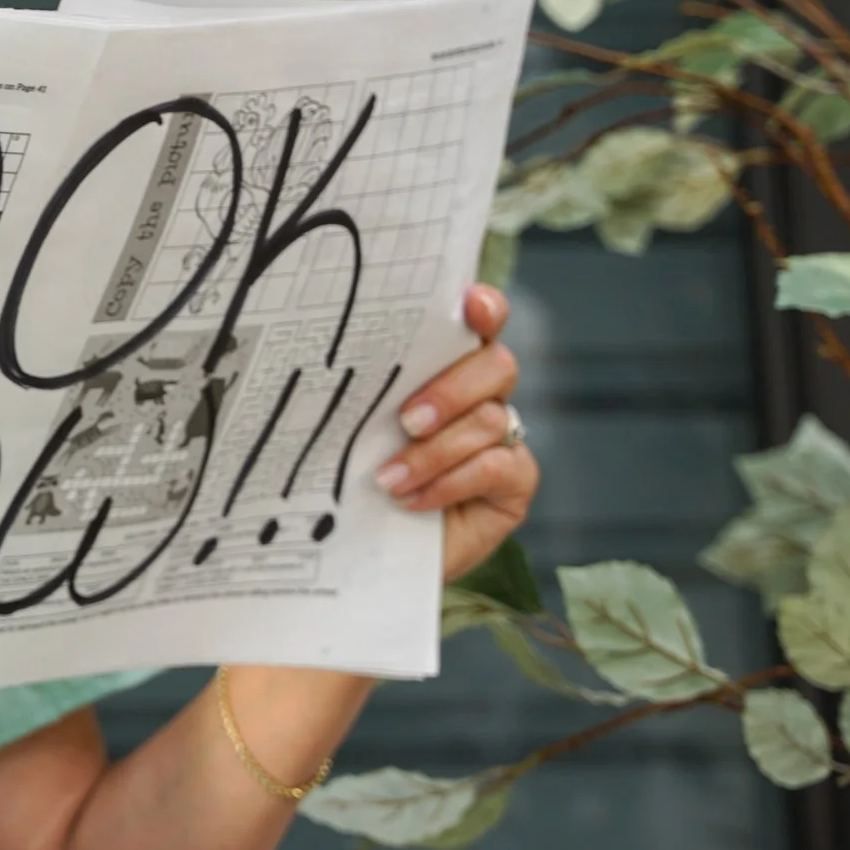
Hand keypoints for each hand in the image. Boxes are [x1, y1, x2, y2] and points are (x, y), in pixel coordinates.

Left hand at [377, 283, 538, 582]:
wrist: (368, 545)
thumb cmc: (358, 474)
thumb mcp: (354, 427)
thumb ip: (367, 392)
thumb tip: (335, 361)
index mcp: (444, 366)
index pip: (480, 322)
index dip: (485, 308)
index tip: (471, 304)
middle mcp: (482, 394)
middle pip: (496, 366)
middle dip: (450, 390)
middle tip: (407, 420)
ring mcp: (504, 437)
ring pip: (489, 420)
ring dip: (434, 452)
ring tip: (389, 477)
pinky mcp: (515, 482)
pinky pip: (498, 467)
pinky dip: (450, 482)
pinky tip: (413, 500)